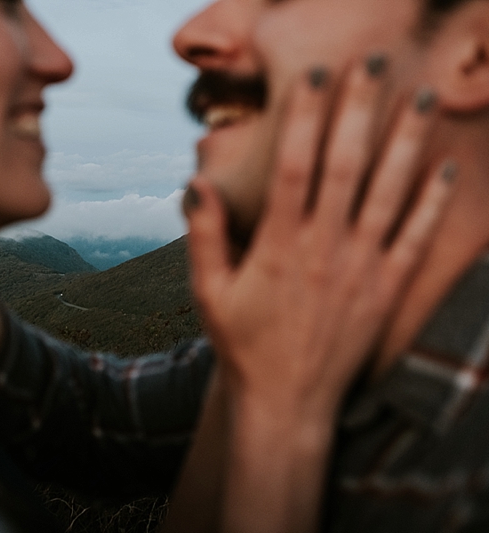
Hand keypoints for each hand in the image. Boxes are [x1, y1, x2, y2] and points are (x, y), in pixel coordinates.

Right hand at [186, 61, 454, 419]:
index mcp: (279, 245)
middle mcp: (325, 248)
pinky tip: (446, 170)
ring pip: (388, 193)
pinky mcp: (386, 290)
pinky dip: (434, 204)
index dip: (304, 118)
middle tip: (370, 65)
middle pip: (345, 165)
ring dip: (406, 142)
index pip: (294, 166)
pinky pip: (416, 239)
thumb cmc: (243, 344)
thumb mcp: (208, 292)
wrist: (287, 400)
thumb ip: (205, 235)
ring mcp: (361, 268)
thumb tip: (196, 183)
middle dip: (359, 110)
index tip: (314, 78)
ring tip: (421, 98)